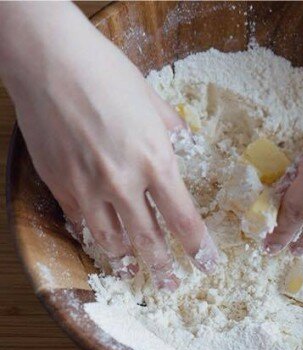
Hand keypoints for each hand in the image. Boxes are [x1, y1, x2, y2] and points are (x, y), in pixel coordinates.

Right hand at [0, 3, 217, 288]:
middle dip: (163, 268)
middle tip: (171, 287)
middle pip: (148, 240)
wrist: (50, 61)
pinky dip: (91, 235)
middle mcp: (124, 183)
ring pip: (110, 240)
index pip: (183, 218)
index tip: (206, 264)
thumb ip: (171, 129)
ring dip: (124, 260)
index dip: (197, 247)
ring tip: (133, 273)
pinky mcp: (59, 185)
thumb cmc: (106, 74)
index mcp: (155, 160)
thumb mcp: (152, 101)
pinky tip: (98, 241)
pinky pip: (79, 222)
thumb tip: (181, 141)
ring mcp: (88, 187)